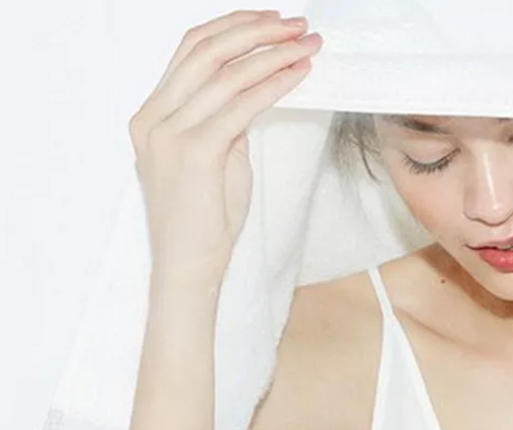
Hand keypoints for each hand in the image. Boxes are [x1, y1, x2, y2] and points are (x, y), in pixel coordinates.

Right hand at [128, 9, 321, 291]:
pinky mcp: (194, 151)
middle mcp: (153, 117)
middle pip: (205, 49)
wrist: (189, 267)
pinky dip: (273, 84)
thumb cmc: (205, 220)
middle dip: (256, 30)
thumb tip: (252, 93)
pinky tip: (298, 74)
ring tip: (306, 45)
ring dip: (272, 53)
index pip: (191, 51)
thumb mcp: (215, 159)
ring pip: (225, 72)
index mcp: (151, 115)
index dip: (234, 28)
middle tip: (297, 24)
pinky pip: (240, 105)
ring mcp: (169, 132)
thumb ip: (225, 123)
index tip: (272, 21)